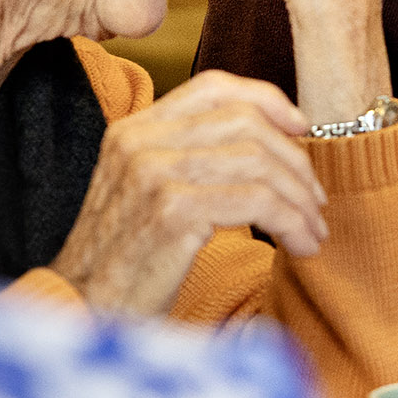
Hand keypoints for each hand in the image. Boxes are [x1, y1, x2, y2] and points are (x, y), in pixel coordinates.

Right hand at [50, 70, 327, 315]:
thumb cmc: (127, 262)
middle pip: (246, 122)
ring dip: (299, 199)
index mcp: (134, 129)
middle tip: (315, 200)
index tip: (302, 127)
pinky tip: (300, 246)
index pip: (213, 85)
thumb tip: (271, 142)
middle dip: (295, 160)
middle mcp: (140, 141)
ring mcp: (153, 172)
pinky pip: (257, 202)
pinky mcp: (171, 210)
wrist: (82, 311)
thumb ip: (192, 158)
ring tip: (312, 230)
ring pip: (258, 161)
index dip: (267, 99)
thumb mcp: (148, 193)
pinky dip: (291, 223)